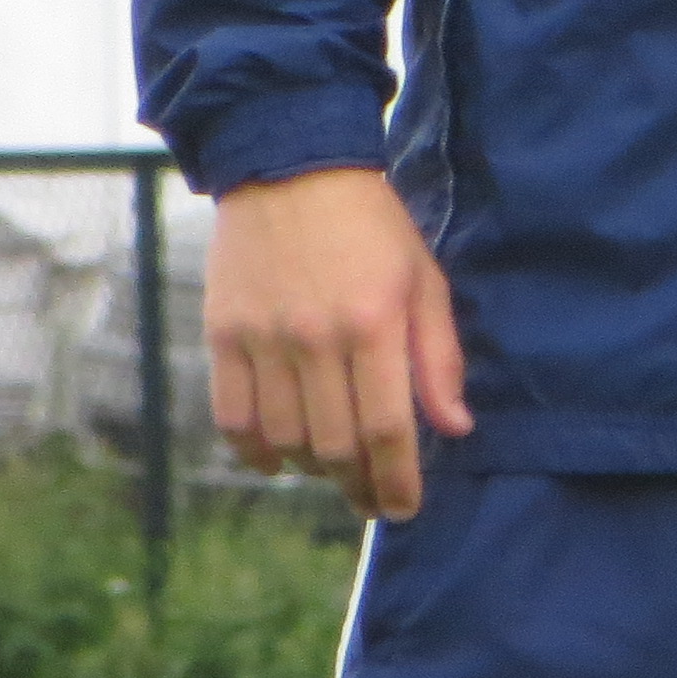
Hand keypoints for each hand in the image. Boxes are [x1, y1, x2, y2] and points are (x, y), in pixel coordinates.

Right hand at [202, 165, 470, 519]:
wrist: (293, 168)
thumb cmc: (373, 227)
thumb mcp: (423, 279)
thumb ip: (439, 356)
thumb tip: (453, 428)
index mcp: (374, 322)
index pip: (387, 428)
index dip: (396, 480)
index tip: (402, 508)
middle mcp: (316, 337)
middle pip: (334, 445)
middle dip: (357, 486)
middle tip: (370, 500)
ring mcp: (264, 338)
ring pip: (284, 440)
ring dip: (311, 470)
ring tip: (332, 470)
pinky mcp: (223, 335)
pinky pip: (233, 419)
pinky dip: (255, 452)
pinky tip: (277, 458)